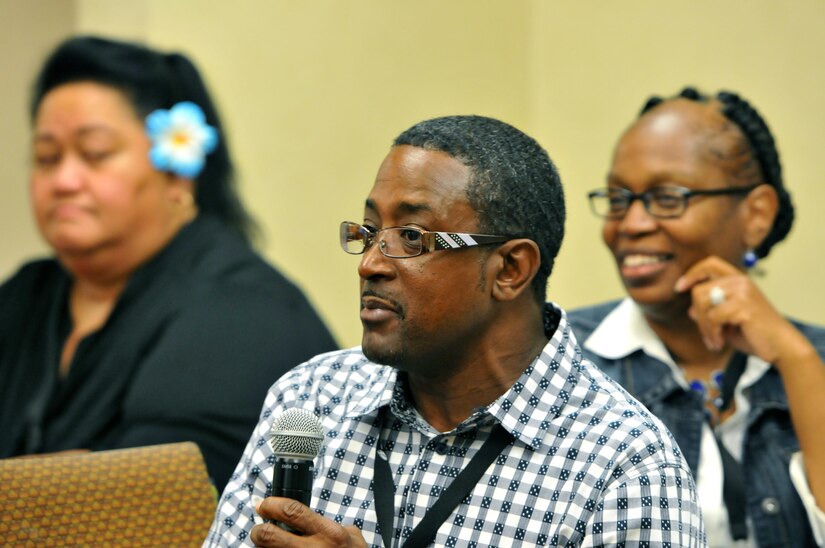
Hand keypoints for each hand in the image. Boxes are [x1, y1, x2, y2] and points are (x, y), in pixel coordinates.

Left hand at [251, 497, 367, 546]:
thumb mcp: (351, 536)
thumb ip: (329, 525)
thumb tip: (308, 517)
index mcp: (328, 533)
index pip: (292, 511)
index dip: (271, 505)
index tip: (263, 504)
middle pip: (268, 535)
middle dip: (258, 529)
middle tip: (260, 528)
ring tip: (269, 545)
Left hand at [675, 255, 811, 366]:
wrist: (781, 346)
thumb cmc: (754, 333)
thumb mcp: (727, 321)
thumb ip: (710, 312)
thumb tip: (691, 310)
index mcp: (738, 280)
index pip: (710, 264)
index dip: (692, 273)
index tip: (680, 288)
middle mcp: (740, 281)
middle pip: (699, 291)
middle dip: (698, 316)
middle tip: (706, 335)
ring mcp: (742, 292)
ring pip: (702, 304)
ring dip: (704, 327)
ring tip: (713, 341)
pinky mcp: (743, 306)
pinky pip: (712, 317)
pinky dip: (711, 334)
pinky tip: (719, 343)